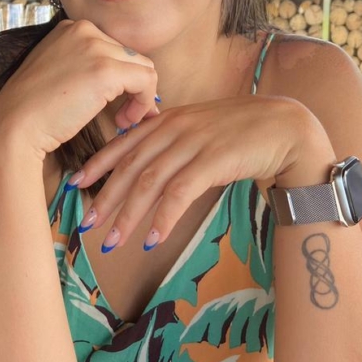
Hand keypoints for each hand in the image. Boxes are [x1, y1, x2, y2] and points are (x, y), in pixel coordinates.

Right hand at [0, 19, 158, 157]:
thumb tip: (122, 79)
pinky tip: (124, 122)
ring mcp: (95, 47)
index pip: (113, 48)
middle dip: (132, 87)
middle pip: (131, 57)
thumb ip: (84, 66)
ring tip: (123, 120)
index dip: (119, 77)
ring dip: (139, 97)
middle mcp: (84, 30)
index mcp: (70, 28)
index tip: (112, 101)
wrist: (14, 125)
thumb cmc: (32, 109)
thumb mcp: (57, 72)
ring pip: (144, 67)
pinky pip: (147, 81)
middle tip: (121, 116)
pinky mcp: (107, 70)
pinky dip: (144, 103)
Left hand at [71, 95, 334, 249]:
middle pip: (130, 167)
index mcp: (168, 119)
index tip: (75, 185)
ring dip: (128, 215)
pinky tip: (152, 239)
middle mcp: (175, 128)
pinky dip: (164, 217)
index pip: (124, 144)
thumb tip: (146, 166)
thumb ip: (173, 141)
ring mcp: (194, 143)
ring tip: (113, 242)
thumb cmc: (242, 131)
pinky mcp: (214, 161)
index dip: (97, 165)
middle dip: (105, 198)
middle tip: (86, 224)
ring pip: (149, 182)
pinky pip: (181, 193)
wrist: (286, 128)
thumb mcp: (200, 129)